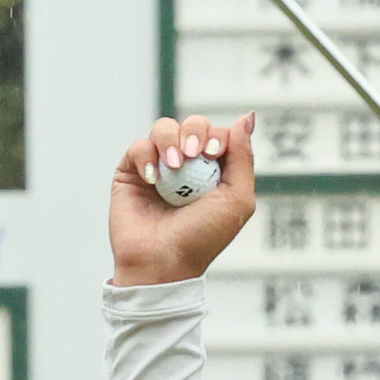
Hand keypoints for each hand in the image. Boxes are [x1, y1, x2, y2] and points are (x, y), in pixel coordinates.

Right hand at [108, 113, 258, 287]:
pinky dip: (146, 156)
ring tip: (173, 167)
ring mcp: (160, 167)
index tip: (214, 154)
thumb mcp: (237, 199)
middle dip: (195, 132)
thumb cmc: (203, 237)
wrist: (163, 261)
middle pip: (194, 124)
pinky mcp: (132, 172)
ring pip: (164, 128)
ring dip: (170, 140)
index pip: (219, 134)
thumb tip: (247, 117)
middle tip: (193, 155)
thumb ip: (244, 158)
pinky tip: (151, 179)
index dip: (218, 136)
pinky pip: (138, 146)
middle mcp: (189, 166)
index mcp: (216, 172)